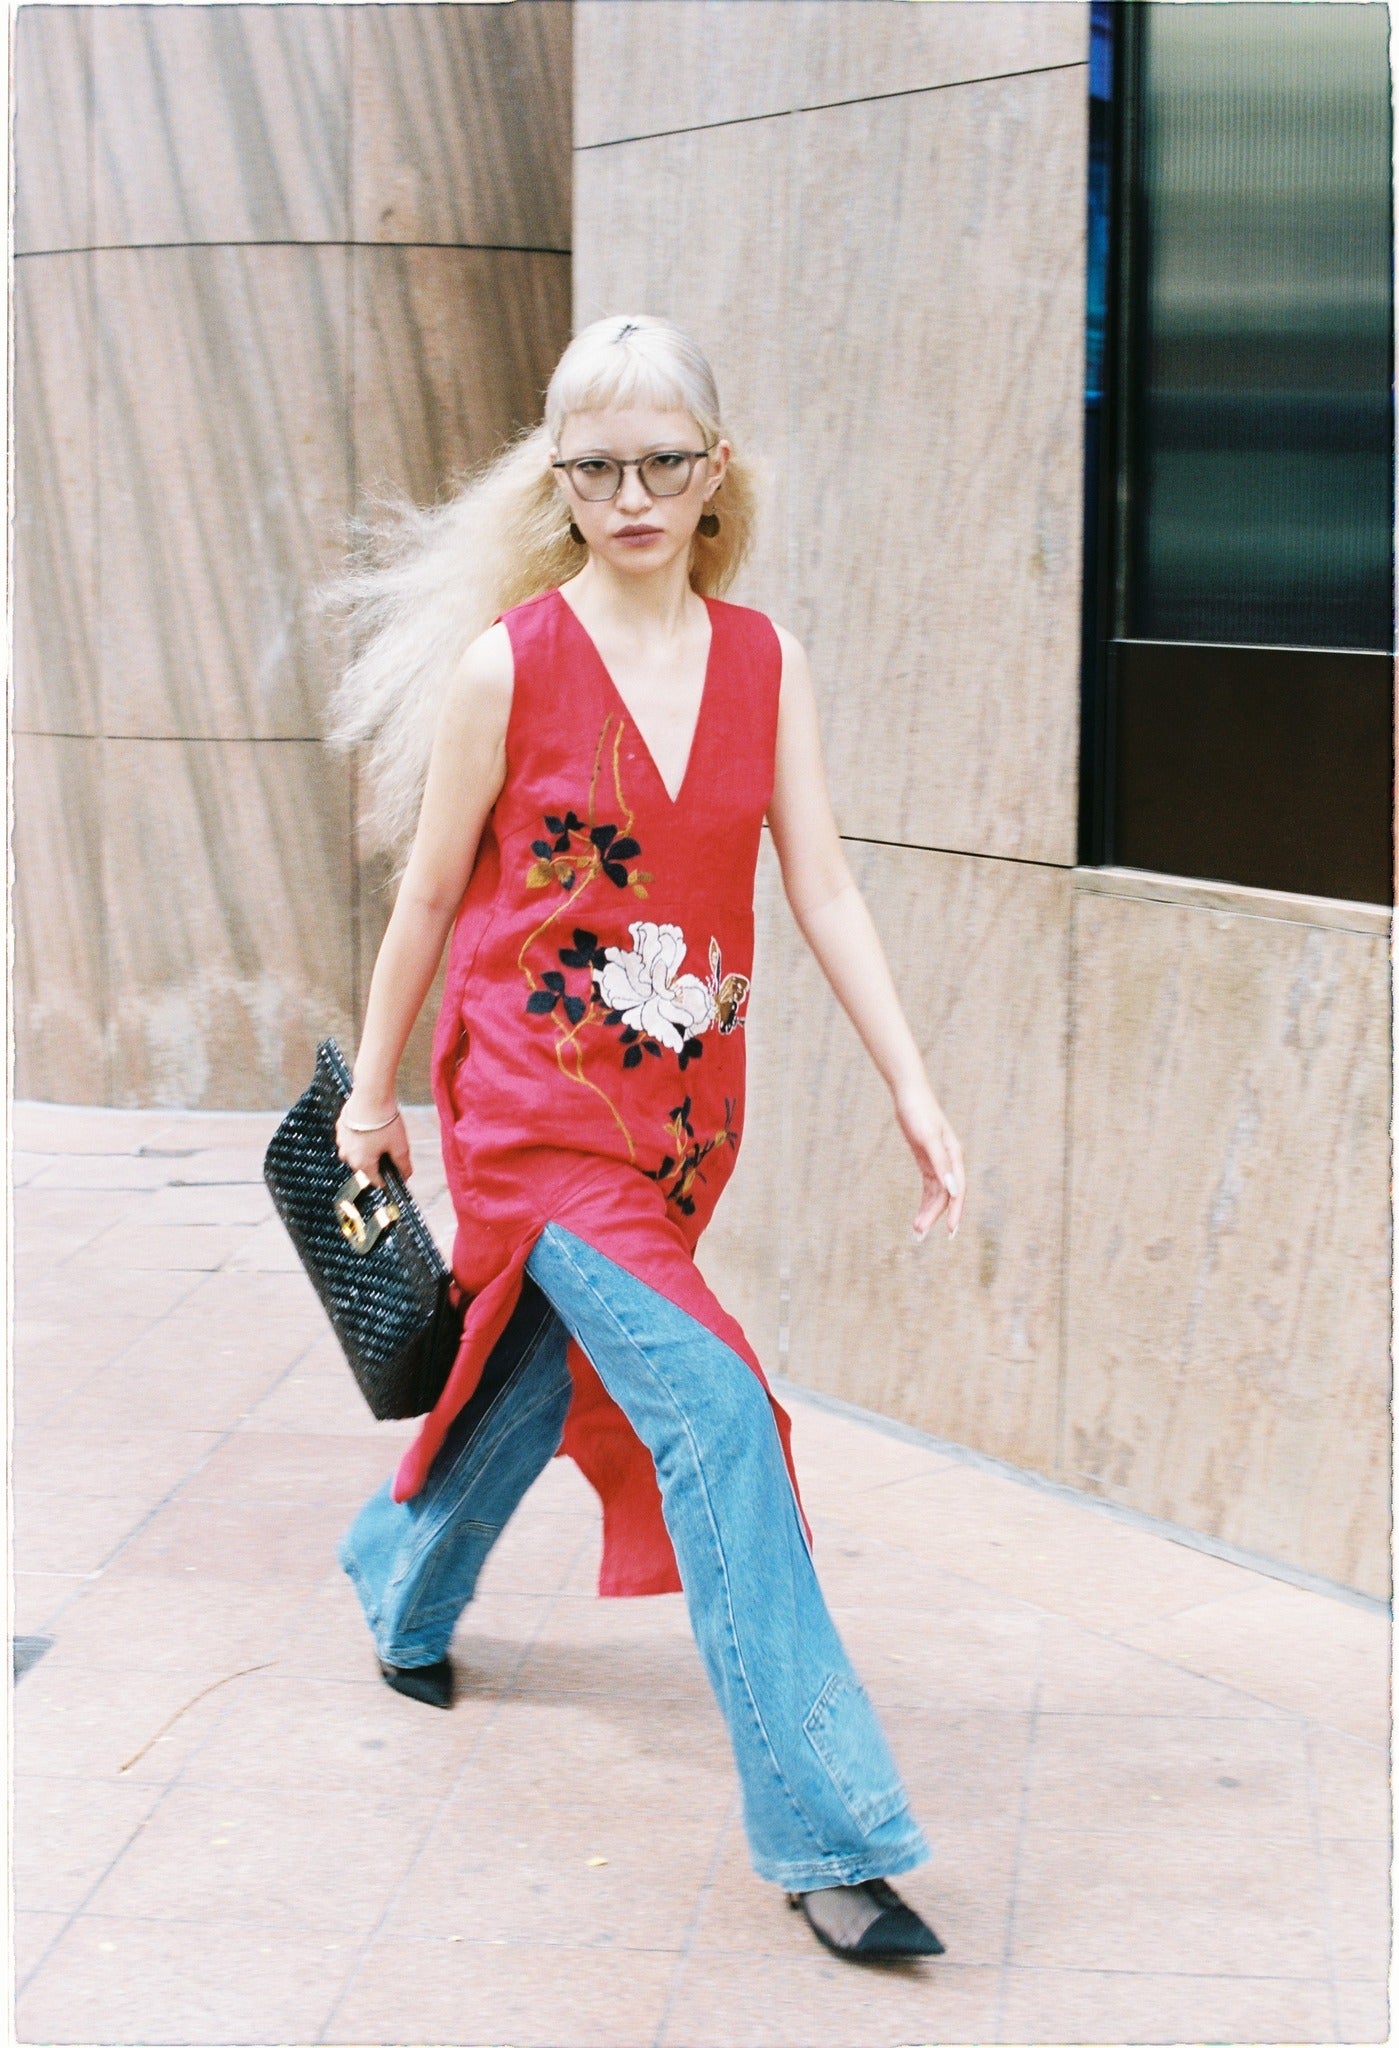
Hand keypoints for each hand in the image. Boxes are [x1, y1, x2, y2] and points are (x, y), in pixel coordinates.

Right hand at [335, 1093, 412, 1187]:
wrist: (371, 1094)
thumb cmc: (384, 1121)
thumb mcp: (399, 1146)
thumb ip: (403, 1164)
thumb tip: (406, 1175)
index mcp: (362, 1164)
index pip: (376, 1181)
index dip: (388, 1178)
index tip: (396, 1172)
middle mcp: (347, 1155)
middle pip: (365, 1165)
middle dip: (377, 1160)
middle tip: (391, 1147)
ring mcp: (341, 1141)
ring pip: (356, 1151)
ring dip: (367, 1147)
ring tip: (381, 1133)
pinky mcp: (340, 1127)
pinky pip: (351, 1137)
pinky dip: (360, 1134)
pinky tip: (371, 1124)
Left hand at [895, 1080, 964, 1241]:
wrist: (908, 1095)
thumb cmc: (919, 1113)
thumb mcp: (927, 1138)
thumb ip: (940, 1164)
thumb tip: (953, 1190)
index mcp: (954, 1156)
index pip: (958, 1191)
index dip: (955, 1212)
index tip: (950, 1232)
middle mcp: (949, 1161)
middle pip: (946, 1196)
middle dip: (935, 1217)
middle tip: (919, 1235)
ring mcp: (938, 1162)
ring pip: (937, 1194)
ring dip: (928, 1212)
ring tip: (916, 1231)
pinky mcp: (926, 1161)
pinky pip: (929, 1187)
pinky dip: (925, 1201)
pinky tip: (919, 1215)